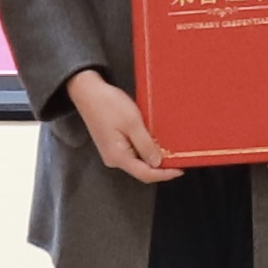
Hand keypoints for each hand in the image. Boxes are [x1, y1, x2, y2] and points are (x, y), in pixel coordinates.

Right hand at [62, 69, 176, 181]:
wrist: (88, 93)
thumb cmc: (108, 104)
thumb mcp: (132, 123)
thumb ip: (145, 145)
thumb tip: (157, 163)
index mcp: (118, 156)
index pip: (145, 174)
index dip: (164, 174)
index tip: (179, 169)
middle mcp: (114, 159)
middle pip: (142, 170)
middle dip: (160, 167)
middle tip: (177, 159)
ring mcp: (112, 153)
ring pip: (137, 162)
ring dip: (153, 158)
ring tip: (168, 150)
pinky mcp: (113, 145)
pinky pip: (132, 153)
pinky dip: (145, 150)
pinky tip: (153, 141)